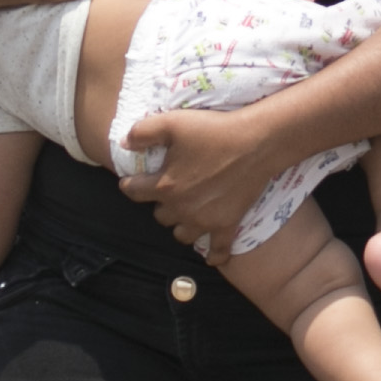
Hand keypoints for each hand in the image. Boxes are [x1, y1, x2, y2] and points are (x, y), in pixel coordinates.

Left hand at [118, 101, 290, 252]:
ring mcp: (205, 220)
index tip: (133, 180)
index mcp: (164, 186)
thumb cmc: (214, 130)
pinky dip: (214, 255)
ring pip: (182, 235)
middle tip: (170, 189)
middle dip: (160, 204)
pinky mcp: (227, 224)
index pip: (133, 192)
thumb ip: (143, 132)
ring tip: (187, 212)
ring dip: (181, 225)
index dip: (130, 184)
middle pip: (159, 216)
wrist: (256, 143)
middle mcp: (181, 208)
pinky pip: (218, 250)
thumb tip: (124, 143)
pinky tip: (210, 258)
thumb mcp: (173, 122)